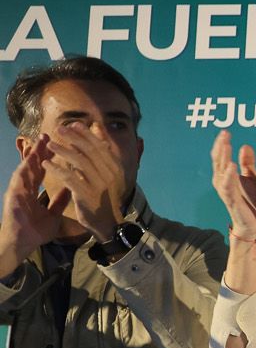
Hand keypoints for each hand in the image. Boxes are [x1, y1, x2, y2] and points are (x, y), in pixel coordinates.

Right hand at [1, 138, 66, 262]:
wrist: (23, 245)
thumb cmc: (35, 231)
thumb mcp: (53, 214)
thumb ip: (60, 200)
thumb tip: (70, 187)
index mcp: (34, 191)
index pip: (43, 170)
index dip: (50, 157)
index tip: (59, 144)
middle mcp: (25, 188)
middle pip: (33, 166)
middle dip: (40, 150)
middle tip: (49, 134)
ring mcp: (17, 191)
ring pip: (25, 169)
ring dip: (31, 155)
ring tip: (39, 141)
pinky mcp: (13, 198)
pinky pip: (18, 182)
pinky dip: (24, 171)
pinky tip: (29, 162)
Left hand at [40, 124, 127, 240]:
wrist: (109, 223)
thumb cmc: (107, 196)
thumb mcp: (111, 172)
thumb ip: (103, 151)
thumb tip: (97, 128)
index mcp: (116, 167)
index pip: (101, 145)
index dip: (87, 134)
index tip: (74, 124)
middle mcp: (110, 174)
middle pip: (90, 151)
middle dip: (74, 138)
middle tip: (59, 129)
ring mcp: (99, 184)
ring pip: (79, 162)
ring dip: (63, 152)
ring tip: (50, 146)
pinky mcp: (87, 195)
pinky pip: (70, 178)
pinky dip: (57, 170)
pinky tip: (47, 165)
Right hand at [210, 131, 255, 239]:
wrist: (254, 225)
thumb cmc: (251, 202)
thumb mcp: (252, 178)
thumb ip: (247, 163)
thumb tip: (245, 145)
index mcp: (228, 176)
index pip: (223, 157)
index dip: (223, 144)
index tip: (226, 131)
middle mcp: (223, 183)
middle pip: (219, 161)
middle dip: (221, 147)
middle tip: (224, 133)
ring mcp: (226, 192)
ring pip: (221, 172)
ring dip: (223, 158)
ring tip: (227, 145)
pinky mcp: (233, 202)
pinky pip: (228, 188)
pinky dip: (228, 177)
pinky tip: (231, 167)